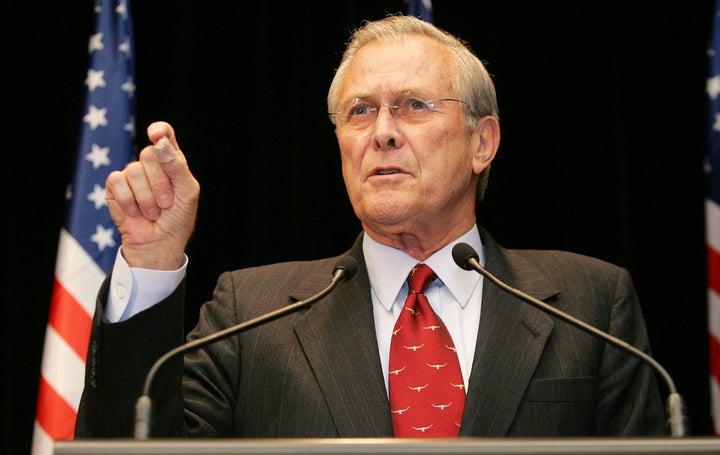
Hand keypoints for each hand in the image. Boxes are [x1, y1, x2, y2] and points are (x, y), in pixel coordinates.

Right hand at [105, 121, 199, 268]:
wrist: (160, 243)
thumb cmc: (178, 217)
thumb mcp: (187, 191)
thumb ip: (176, 166)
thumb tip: (159, 143)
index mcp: (171, 160)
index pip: (164, 134)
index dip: (160, 131)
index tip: (156, 135)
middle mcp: (151, 164)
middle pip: (149, 154)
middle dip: (159, 183)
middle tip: (166, 202)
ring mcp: (132, 174)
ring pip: (133, 170)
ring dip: (146, 198)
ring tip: (153, 212)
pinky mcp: (115, 187)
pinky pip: (117, 181)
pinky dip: (129, 201)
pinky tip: (136, 212)